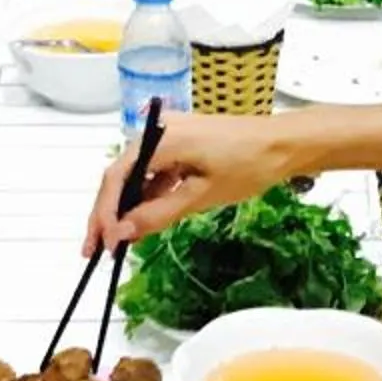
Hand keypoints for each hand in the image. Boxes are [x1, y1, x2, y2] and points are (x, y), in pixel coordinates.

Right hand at [81, 110, 290, 252]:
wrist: (284, 143)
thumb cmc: (247, 165)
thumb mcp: (200, 196)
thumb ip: (157, 214)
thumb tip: (121, 232)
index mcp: (160, 139)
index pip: (117, 178)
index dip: (105, 214)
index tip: (101, 245)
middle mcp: (158, 131)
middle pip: (121, 175)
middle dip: (108, 213)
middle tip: (97, 249)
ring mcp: (169, 135)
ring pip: (137, 175)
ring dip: (127, 207)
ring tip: (118, 241)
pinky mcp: (181, 144)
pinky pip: (155, 171)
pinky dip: (148, 196)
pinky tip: (144, 220)